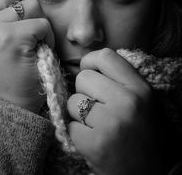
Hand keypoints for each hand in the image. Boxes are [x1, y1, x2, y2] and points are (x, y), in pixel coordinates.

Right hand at [0, 0, 53, 112]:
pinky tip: (40, 52)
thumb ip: (5, 14)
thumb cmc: (11, 71)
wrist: (11, 103)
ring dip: (41, 24)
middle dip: (30, 5)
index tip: (21, 3)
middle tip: (30, 28)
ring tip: (36, 44)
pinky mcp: (13, 37)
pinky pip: (43, 24)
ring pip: (33, 5)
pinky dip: (48, 37)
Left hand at [67, 48, 162, 174]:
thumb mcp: (143, 99)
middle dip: (84, 91)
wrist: (149, 174)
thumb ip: (121, 79)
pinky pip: (70, 125)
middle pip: (83, 77)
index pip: (105, 56)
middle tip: (97, 106)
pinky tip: (93, 139)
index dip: (90, 61)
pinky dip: (78, 133)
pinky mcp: (95, 143)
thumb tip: (90, 63)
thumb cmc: (143, 133)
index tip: (89, 70)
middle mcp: (127, 102)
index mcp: (140, 88)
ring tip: (96, 124)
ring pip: (73, 101)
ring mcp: (111, 123)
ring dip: (79, 113)